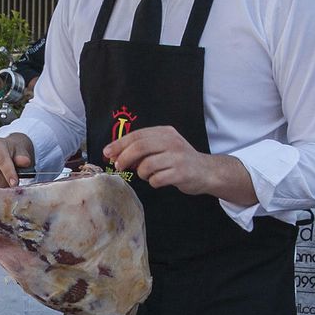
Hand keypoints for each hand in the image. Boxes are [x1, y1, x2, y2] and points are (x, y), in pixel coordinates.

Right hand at [0, 132, 34, 187]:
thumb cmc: (14, 153)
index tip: (15, 184)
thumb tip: (25, 162)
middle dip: (4, 184)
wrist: (4, 150)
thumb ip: (23, 158)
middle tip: (12, 187)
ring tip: (6, 185)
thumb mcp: (22, 152)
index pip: (1, 160)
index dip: (8, 173)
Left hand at [105, 125, 250, 200]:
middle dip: (124, 158)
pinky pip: (156, 179)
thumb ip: (143, 148)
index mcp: (165, 132)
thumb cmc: (179, 160)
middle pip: (140, 147)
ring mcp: (177, 157)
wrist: (207, 171)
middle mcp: (172, 142)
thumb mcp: (163, 147)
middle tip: (118, 166)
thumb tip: (115, 154)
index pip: (137, 135)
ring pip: (146, 165)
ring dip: (142, 173)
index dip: (119, 144)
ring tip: (148, 175)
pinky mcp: (181, 173)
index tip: (107, 153)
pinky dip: (152, 182)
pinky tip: (159, 180)